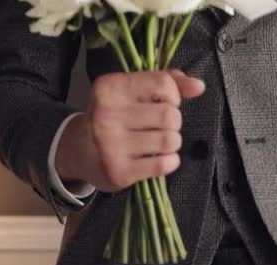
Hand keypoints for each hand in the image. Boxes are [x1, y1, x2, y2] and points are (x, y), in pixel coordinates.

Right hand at [55, 70, 204, 191]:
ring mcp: (111, 144)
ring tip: (161, 143)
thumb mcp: (133, 92)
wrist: (77, 150)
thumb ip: (167, 83)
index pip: (163, 84)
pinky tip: (161, 159)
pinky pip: (162, 165)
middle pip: (170, 115)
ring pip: (169, 140)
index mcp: (110, 87)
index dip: (173, 95)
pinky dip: (170, 162)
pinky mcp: (118, 170)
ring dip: (173, 143)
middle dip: (174, 123)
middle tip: (161, 127)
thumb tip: (199, 86)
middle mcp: (107, 114)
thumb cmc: (115, 116)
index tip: (164, 103)